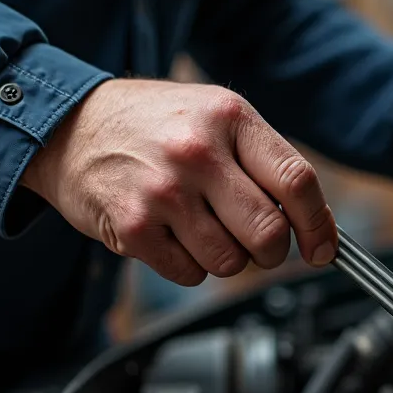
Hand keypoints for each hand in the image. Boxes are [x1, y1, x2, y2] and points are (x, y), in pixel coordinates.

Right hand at [20, 79, 336, 285]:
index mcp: (230, 118)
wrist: (69, 126)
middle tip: (259, 242)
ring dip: (228, 258)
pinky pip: (191, 275)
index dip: (318, 225)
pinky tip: (173, 234)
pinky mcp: (134, 228)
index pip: (296, 181)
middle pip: (269, 232)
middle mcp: (197, 152)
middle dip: (273, 250)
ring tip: (204, 227)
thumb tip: (314, 221)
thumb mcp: (216, 117)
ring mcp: (163, 192)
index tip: (323, 248)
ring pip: (231, 262)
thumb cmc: (155, 125)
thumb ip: (265, 162)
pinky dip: (191, 266)